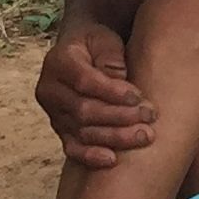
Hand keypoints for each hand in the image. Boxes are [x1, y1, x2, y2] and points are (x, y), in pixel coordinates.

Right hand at [35, 23, 155, 168]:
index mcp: (58, 63)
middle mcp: (50, 90)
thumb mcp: (103, 39)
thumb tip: (119, 77)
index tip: (137, 96)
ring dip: (114, 137)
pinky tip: (112, 160)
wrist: (80, 51)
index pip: (84, 82)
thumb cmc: (96, 43)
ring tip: (144, 136)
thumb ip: (109, 55)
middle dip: (119, 116)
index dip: (111, 91)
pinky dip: (91, 156)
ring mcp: (53, 113)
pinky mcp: (61, 130)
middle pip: (84, 110)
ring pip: (82, 131)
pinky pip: (72, 148)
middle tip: (148, 116)